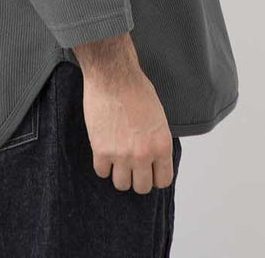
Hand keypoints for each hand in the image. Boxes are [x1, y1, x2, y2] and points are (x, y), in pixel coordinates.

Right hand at [80, 63, 174, 193]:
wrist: (113, 75)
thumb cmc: (135, 88)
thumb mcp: (158, 116)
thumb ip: (156, 141)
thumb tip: (153, 157)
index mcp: (162, 145)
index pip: (163, 180)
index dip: (155, 177)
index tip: (149, 172)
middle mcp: (144, 154)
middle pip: (142, 187)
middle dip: (137, 178)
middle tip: (132, 166)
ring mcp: (122, 155)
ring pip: (121, 184)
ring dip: (119, 173)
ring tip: (117, 159)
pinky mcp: (101, 150)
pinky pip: (102, 172)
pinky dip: (103, 164)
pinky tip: (104, 151)